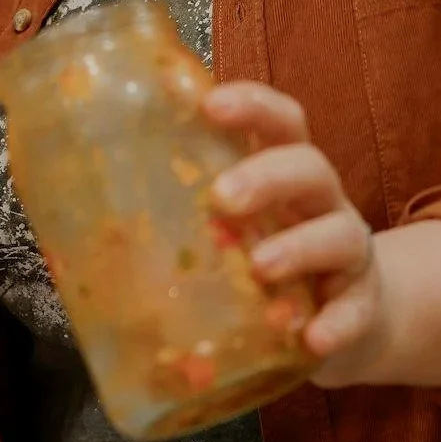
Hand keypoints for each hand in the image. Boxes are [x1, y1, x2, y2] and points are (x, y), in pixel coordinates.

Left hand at [202, 82, 382, 386]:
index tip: (210, 103)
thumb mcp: (230, 230)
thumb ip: (179, 215)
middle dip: (267, 175)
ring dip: (299, 246)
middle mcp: (321, 203)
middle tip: (221, 197)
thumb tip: (78, 214)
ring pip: (339, 234)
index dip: (251, 105)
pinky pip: (357, 310)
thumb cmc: (267, 260)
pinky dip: (337, 322)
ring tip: (260, 265)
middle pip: (310, 167)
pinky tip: (312, 338)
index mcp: (284, 173)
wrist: (343, 321)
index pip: (280, 122)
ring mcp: (348, 253)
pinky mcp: (363, 305)